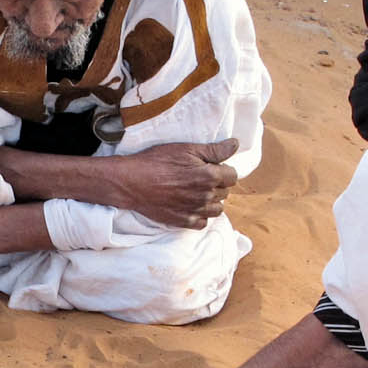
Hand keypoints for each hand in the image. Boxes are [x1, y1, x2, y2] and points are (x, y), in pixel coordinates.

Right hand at [107, 139, 239, 228]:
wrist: (132, 182)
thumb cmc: (157, 161)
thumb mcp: (186, 148)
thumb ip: (214, 149)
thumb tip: (235, 145)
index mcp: (210, 176)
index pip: (232, 176)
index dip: (223, 169)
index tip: (211, 167)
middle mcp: (206, 196)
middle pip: (225, 192)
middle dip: (217, 184)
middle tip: (199, 177)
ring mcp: (195, 211)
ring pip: (217, 209)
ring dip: (211, 201)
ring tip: (197, 192)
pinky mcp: (183, 222)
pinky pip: (202, 222)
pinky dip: (200, 215)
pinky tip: (190, 206)